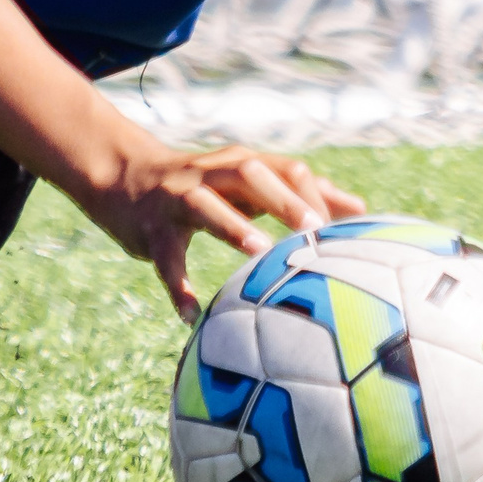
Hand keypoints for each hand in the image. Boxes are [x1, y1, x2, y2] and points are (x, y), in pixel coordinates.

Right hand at [85, 141, 364, 323]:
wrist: (122, 176)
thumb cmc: (203, 186)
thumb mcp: (247, 183)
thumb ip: (299, 193)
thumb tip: (361, 210)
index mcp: (240, 165)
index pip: (286, 168)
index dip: (316, 193)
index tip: (347, 229)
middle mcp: (210, 174)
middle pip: (250, 173)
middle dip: (282, 199)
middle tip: (313, 229)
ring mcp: (177, 198)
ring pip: (205, 206)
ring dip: (233, 227)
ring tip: (259, 253)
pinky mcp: (152, 230)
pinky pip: (167, 260)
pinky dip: (179, 288)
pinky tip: (192, 316)